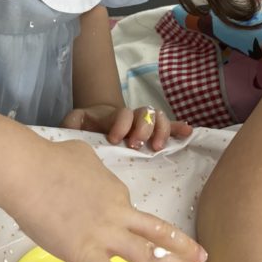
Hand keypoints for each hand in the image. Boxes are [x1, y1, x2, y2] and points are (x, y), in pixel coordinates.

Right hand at [6, 138, 209, 261]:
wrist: (29, 172)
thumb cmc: (49, 160)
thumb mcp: (82, 156)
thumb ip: (91, 171)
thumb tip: (86, 175)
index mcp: (117, 192)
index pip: (128, 211)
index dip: (123, 219)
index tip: (107, 222)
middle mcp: (119, 214)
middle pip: (158, 234)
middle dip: (185, 248)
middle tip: (206, 261)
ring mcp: (105, 235)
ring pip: (148, 255)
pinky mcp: (85, 254)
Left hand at [61, 104, 192, 151]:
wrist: (97, 126)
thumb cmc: (86, 128)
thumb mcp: (75, 123)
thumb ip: (72, 122)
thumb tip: (72, 125)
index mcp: (115, 116)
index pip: (123, 113)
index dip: (122, 125)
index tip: (115, 139)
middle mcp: (133, 117)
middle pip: (145, 114)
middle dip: (143, 129)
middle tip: (136, 145)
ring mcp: (145, 124)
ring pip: (159, 118)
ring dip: (161, 131)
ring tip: (157, 147)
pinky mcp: (153, 134)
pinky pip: (170, 128)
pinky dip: (179, 128)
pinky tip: (189, 133)